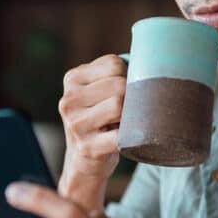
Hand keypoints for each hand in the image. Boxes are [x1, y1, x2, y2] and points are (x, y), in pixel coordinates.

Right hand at [58, 54, 126, 207]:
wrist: (83, 160)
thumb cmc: (99, 119)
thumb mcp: (96, 91)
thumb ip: (113, 73)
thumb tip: (148, 57)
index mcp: (72, 79)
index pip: (113, 63)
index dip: (128, 76)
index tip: (124, 91)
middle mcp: (68, 100)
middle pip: (118, 84)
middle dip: (132, 96)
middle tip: (128, 111)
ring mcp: (75, 125)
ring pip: (119, 105)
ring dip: (131, 115)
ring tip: (124, 123)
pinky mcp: (87, 147)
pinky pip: (121, 134)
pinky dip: (132, 135)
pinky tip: (127, 137)